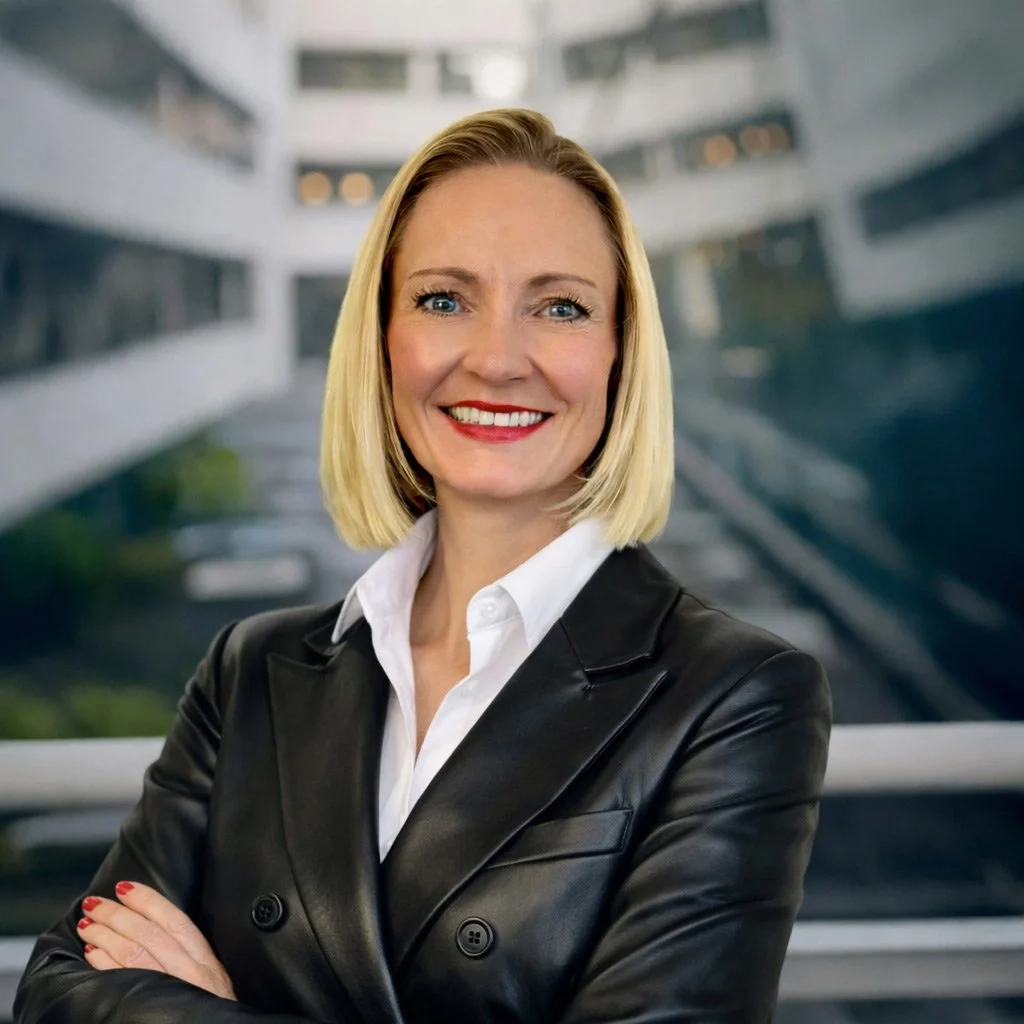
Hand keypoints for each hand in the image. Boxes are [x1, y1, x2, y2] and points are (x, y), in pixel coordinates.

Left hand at [77, 881, 236, 1000]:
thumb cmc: (210, 1016)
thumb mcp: (212, 985)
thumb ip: (191, 961)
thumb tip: (155, 933)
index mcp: (206, 963)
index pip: (175, 920)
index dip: (148, 900)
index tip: (125, 887)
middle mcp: (192, 974)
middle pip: (149, 934)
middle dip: (118, 915)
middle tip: (95, 903)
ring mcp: (172, 991)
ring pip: (133, 953)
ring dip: (105, 935)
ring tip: (87, 925)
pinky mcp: (153, 1008)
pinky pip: (123, 980)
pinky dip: (104, 963)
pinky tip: (91, 954)